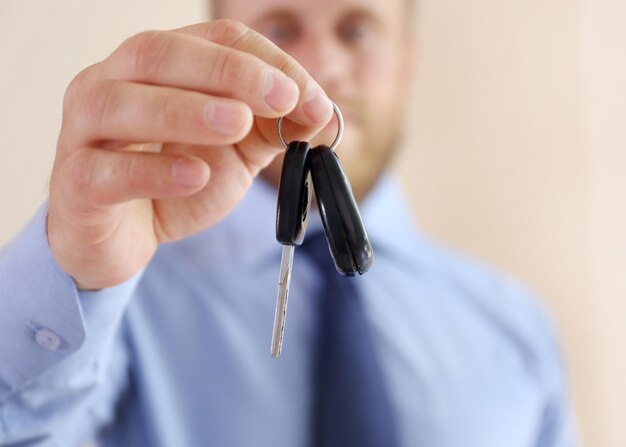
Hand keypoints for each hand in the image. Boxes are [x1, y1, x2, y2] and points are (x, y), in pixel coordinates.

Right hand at [47, 20, 332, 289]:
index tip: (308, 98)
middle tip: (282, 99)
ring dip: (185, 110)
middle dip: (228, 72)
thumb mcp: (233, 151)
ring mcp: (84, 132)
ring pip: (119, 102)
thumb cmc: (171, 182)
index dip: (265, 62)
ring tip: (236, 125)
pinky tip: (195, 175)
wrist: (121, 238)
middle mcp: (111, 84)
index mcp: (155, 68)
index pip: (212, 40)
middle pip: (159, 53)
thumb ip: (271, 128)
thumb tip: (321, 113)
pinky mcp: (75, 184)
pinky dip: (153, 170)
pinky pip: (105, 170)